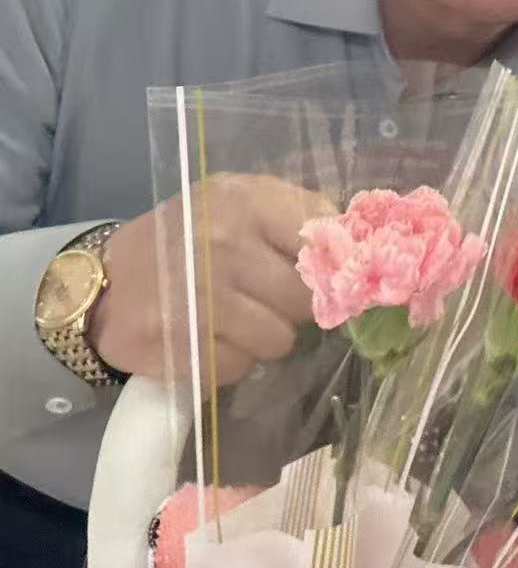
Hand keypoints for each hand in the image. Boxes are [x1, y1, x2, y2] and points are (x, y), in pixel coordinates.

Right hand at [90, 173, 333, 383]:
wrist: (107, 282)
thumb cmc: (191, 238)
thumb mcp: (240, 204)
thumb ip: (298, 217)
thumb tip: (360, 247)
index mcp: (246, 200)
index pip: (324, 242)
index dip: (330, 267)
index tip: (326, 277)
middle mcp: (223, 245)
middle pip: (306, 299)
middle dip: (293, 305)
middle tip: (264, 296)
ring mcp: (199, 298)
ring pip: (279, 340)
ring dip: (263, 336)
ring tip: (231, 316)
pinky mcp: (180, 346)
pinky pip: (242, 367)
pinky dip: (230, 360)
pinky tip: (207, 338)